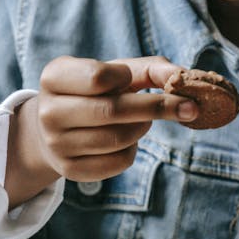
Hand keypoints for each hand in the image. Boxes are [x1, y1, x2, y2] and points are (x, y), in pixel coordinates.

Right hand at [5, 55, 196, 206]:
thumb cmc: (92, 93)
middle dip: (157, 107)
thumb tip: (183, 76)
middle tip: (189, 107)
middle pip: (113, 111)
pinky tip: (128, 140)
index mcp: (54, 77)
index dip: (124, 78)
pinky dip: (133, 150)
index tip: (132, 80)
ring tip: (144, 121)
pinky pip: (117, 162)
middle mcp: (49, 112)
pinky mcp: (70, 170)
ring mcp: (57, 144)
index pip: (97, 77)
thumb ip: (149, 69)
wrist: (53, 130)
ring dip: (143, 128)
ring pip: (118, 139)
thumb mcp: (113, 72)